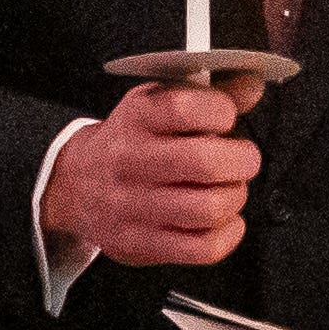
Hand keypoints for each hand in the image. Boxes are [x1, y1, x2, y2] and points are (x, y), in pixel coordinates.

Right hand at [43, 78, 258, 269]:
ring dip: (235, 197)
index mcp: (135, 119)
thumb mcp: (160, 106)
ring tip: (228, 189)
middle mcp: (128, 161)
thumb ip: (210, 93)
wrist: (75, 185)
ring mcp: (131, 207)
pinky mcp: (139, 244)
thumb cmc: (134, 142)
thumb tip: (254, 82)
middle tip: (242, 160)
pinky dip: (229, 233)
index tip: (226, 119)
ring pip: (210, 208)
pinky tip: (223, 219)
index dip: (221, 112)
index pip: (185, 108)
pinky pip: (204, 247)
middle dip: (243, 160)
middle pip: (205, 162)